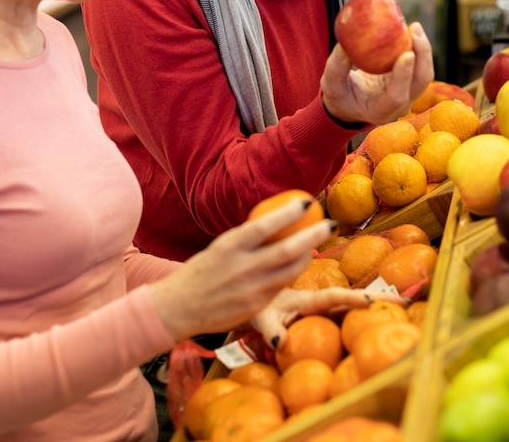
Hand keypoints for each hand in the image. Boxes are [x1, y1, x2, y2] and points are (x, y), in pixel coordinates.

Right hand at [147, 200, 333, 340]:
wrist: (178, 307)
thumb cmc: (202, 271)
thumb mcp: (221, 247)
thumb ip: (247, 238)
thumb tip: (276, 222)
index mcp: (230, 245)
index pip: (265, 225)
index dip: (289, 212)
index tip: (307, 201)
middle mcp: (242, 267)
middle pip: (287, 249)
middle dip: (313, 235)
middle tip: (330, 224)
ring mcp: (251, 289)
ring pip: (291, 271)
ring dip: (308, 256)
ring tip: (316, 244)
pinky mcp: (256, 307)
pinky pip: (281, 287)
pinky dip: (293, 273)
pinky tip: (300, 264)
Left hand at [250, 288, 405, 348]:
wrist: (253, 295)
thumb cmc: (258, 309)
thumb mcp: (261, 320)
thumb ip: (271, 331)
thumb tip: (281, 344)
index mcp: (308, 301)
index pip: (335, 298)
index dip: (353, 299)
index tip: (372, 301)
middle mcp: (320, 302)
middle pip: (352, 299)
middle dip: (377, 299)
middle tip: (404, 301)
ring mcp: (322, 308)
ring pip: (351, 305)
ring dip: (374, 304)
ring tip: (401, 306)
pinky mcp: (321, 314)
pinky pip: (343, 314)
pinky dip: (360, 314)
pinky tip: (377, 319)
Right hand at [320, 23, 433, 125]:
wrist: (350, 102)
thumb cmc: (340, 95)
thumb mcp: (331, 85)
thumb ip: (336, 67)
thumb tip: (344, 45)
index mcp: (379, 111)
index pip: (396, 96)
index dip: (403, 76)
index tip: (407, 53)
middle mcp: (399, 106)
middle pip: (420, 82)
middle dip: (422, 55)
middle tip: (413, 29)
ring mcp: (408, 94)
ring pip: (424, 73)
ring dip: (423, 48)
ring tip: (413, 26)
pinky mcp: (410, 81)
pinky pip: (420, 64)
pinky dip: (418, 47)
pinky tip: (410, 29)